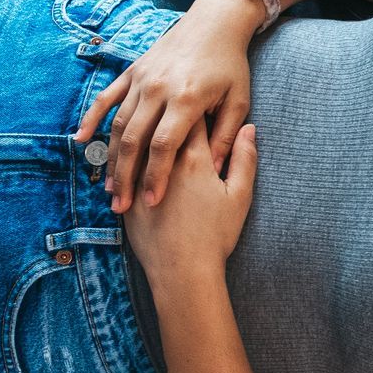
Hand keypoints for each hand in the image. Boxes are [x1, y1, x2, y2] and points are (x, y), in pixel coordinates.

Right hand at [71, 2, 254, 213]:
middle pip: (134, 140)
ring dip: (111, 157)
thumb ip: (225, 136)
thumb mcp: (238, 101)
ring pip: (118, 124)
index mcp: (186, 99)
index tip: (151, 202)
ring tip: (110, 187)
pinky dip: (91, 119)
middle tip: (122, 206)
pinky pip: (106, 98)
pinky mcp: (132, 72)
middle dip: (127, 177)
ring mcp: (141, 79)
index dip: (156, 177)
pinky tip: (80, 141)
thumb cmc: (230, 66)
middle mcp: (158, 89)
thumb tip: (213, 170)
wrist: (214, 23)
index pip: (165, 146)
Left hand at [121, 116, 257, 279]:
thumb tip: (248, 128)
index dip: (198, 106)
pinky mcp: (127, 197)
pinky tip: (134, 156)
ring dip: (146, 133)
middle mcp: (163, 162)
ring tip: (153, 127)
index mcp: (194, 158)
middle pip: (162, 126)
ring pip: (138, 144)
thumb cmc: (216, 235)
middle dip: (170, 115)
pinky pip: (124, 168)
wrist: (183, 272)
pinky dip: (129, 158)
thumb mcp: (240, 195)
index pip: (193, 117)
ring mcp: (140, 179)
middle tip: (176, 108)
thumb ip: (244, 157)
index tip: (201, 101)